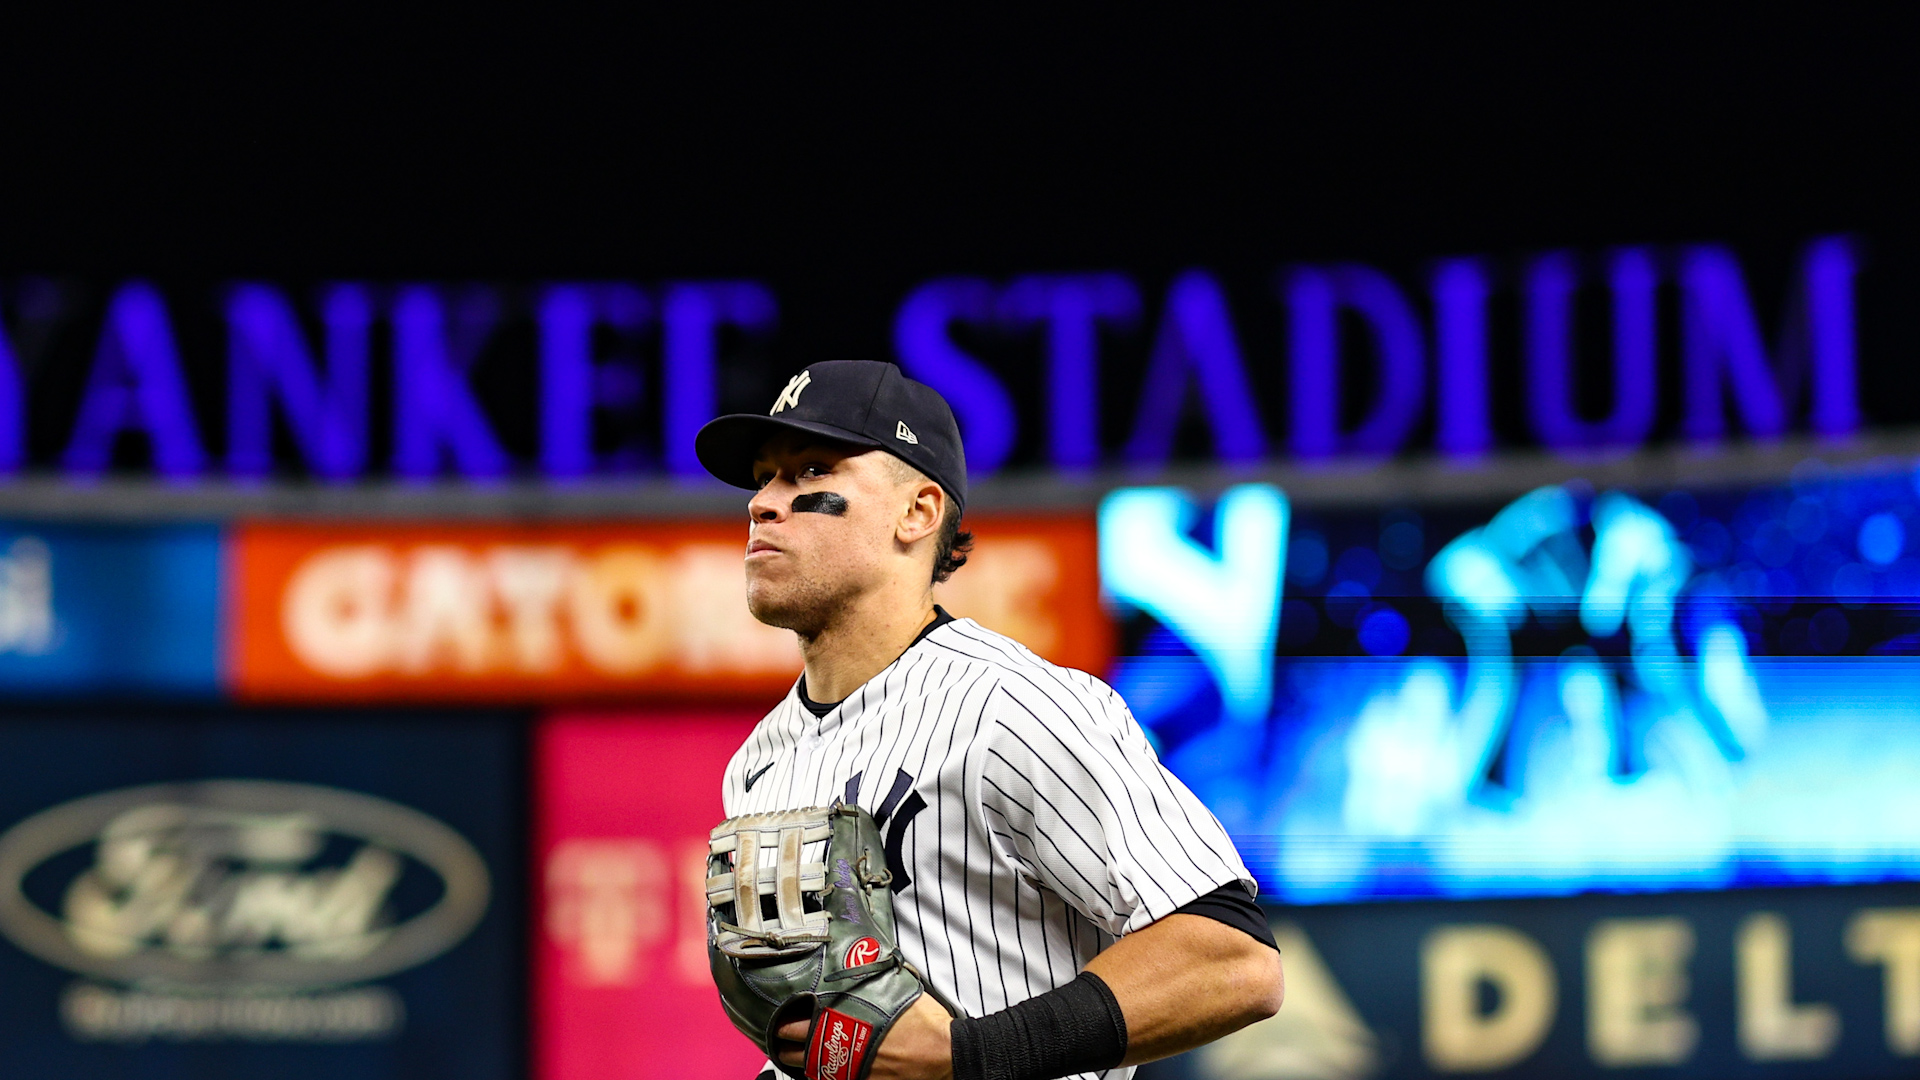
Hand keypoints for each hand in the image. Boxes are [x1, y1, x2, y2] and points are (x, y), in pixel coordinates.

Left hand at [775, 994, 953, 1079]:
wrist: (943, 1053)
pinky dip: (823, 1076)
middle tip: (780, 1034)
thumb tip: (863, 958)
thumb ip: (871, 980)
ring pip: (809, 1069)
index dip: (785, 1020)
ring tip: (793, 1054)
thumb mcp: (895, 989)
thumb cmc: (923, 1020)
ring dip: (800, 1061)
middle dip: (785, 1040)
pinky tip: (820, 1070)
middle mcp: (841, 1047)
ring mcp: (849, 1070)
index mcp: (844, 1019)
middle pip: (796, 1047)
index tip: (780, 1015)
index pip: (798, 1023)